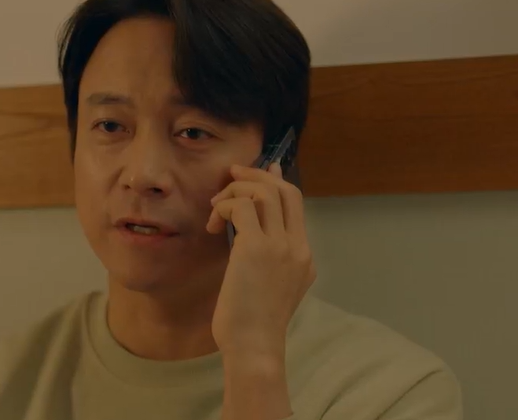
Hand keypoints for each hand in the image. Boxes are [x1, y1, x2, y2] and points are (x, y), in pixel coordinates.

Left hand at [206, 162, 315, 357]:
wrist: (255, 347)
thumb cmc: (254, 325)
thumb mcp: (272, 289)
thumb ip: (269, 262)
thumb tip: (249, 237)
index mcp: (304, 256)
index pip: (296, 203)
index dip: (277, 181)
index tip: (262, 169)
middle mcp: (297, 247)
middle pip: (285, 190)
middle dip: (256, 176)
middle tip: (231, 176)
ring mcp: (280, 247)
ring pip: (264, 192)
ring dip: (235, 191)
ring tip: (216, 207)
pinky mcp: (256, 249)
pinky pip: (242, 207)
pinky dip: (224, 206)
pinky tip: (213, 225)